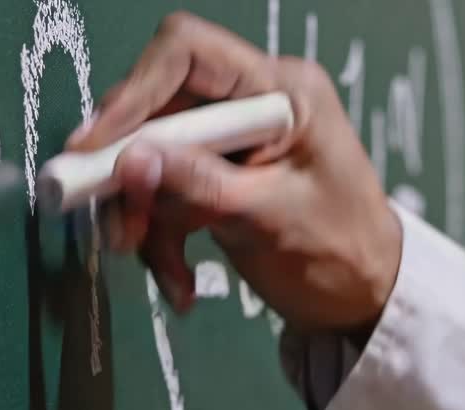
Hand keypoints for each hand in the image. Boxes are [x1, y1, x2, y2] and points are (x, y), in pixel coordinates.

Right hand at [66, 11, 401, 334]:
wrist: (368, 300)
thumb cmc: (344, 252)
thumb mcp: (269, 219)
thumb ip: (198, 187)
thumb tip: (129, 161)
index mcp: (281, 91)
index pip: (187, 54)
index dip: (133, 93)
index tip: (96, 149)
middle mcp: (251, 104)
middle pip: (159, 113)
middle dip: (132, 176)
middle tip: (120, 231)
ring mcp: (232, 143)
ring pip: (152, 162)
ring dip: (144, 219)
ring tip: (164, 271)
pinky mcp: (217, 178)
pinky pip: (166, 197)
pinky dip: (162, 240)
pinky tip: (181, 283)